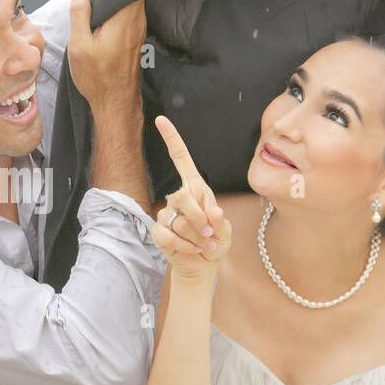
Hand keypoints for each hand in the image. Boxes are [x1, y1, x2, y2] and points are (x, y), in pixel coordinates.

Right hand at [66, 0, 145, 108]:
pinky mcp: (136, 38)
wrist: (115, 103)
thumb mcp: (79, 44)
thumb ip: (80, 13)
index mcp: (125, 18)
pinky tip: (104, 18)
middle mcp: (137, 20)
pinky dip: (118, 12)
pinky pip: (129, 15)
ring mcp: (139, 29)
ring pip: (131, 2)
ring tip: (97, 1)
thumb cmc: (98, 77)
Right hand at [150, 114, 230, 284]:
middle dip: (199, 218)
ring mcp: (166, 214)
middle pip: (181, 196)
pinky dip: (186, 246)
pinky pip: (169, 235)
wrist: (203, 264)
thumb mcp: (225, 230)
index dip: (172, 140)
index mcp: (195, 188)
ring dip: (197, 237)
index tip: (160, 119)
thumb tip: (212, 212)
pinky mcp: (158, 232)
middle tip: (210, 233)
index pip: (181, 159)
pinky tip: (194, 251)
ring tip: (205, 245)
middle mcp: (178, 198)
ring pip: (178, 220)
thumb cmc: (215, 242)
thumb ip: (219, 220)